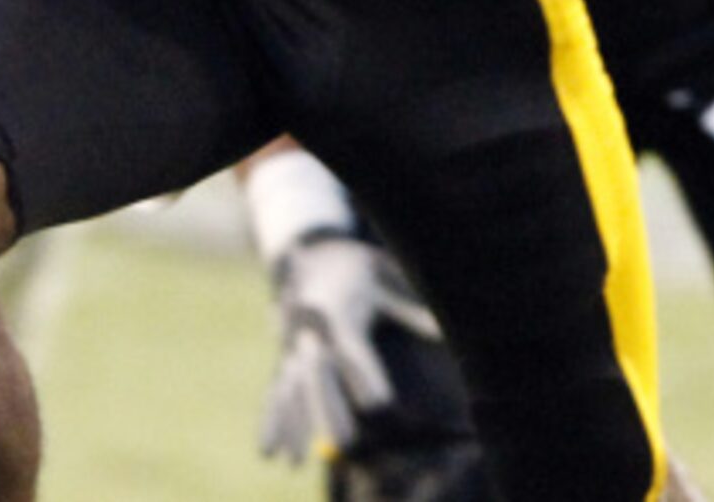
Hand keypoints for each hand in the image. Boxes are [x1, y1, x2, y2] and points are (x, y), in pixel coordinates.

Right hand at [258, 235, 442, 464]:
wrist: (310, 249)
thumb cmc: (359, 267)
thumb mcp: (386, 277)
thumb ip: (409, 308)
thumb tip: (443, 332)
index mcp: (340, 309)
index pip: (354, 348)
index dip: (366, 376)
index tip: (379, 404)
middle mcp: (313, 329)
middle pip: (320, 373)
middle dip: (330, 408)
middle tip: (347, 442)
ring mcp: (293, 344)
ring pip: (293, 387)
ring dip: (295, 424)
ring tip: (297, 462)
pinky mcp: (285, 355)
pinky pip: (276, 390)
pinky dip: (272, 420)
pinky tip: (270, 452)